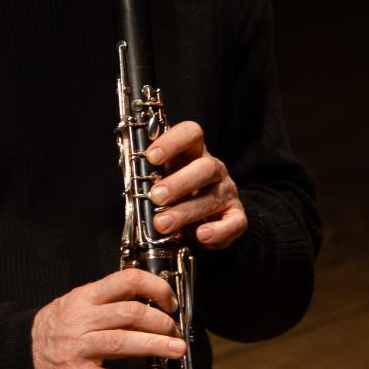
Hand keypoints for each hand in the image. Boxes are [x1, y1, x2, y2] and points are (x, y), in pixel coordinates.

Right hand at [32, 269, 183, 368]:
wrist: (20, 354)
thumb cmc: (55, 327)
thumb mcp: (78, 303)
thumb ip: (110, 301)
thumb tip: (152, 302)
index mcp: (86, 296)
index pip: (126, 280)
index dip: (155, 287)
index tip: (170, 302)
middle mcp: (83, 319)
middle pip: (130, 313)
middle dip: (161, 322)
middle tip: (176, 333)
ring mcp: (79, 347)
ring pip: (121, 342)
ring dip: (154, 346)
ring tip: (176, 350)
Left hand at [145, 120, 246, 249]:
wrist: (207, 218)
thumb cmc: (178, 194)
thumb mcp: (163, 179)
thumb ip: (151, 176)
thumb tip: (132, 182)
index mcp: (194, 153)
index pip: (191, 134)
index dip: (172, 142)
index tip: (151, 157)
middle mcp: (214, 169)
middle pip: (205, 168)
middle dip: (178, 183)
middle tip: (156, 196)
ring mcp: (227, 193)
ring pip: (212, 197)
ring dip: (185, 212)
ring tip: (162, 224)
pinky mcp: (236, 217)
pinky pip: (233, 223)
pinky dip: (217, 231)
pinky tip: (200, 235)